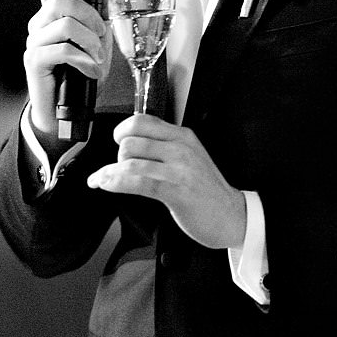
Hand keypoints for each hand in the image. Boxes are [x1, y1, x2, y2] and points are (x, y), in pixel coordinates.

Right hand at [24, 0, 112, 134]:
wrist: (65, 110)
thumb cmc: (81, 73)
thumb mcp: (96, 43)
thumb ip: (98, 21)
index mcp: (51, 16)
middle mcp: (38, 25)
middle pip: (60, 1)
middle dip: (90, 16)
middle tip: (102, 36)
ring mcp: (34, 42)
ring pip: (65, 25)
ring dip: (90, 41)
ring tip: (98, 58)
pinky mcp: (33, 61)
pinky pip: (63, 50)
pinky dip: (84, 60)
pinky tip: (91, 70)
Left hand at [87, 114, 246, 249]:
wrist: (232, 216)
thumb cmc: (208, 190)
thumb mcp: (190, 157)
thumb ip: (165, 147)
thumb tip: (131, 144)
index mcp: (182, 136)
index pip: (142, 121)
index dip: (122, 130)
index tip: (117, 141)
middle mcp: (180, 148)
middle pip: (131, 140)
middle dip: (116, 156)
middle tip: (119, 169)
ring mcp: (178, 169)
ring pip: (130, 161)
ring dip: (109, 172)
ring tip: (104, 179)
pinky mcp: (176, 190)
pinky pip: (137, 182)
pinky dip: (115, 183)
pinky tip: (106, 185)